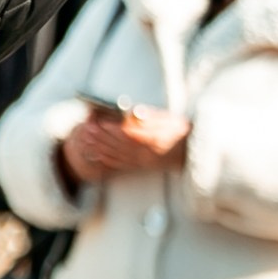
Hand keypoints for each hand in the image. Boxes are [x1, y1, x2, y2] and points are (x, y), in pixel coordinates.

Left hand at [60, 107, 190, 182]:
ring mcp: (144, 162)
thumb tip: (135, 112)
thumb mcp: (169, 120)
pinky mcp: (141, 167)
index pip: (130, 134)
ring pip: (118, 154)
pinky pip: (121, 164)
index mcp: (156, 139)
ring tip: (87, 139)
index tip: (100, 122)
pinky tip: (97, 153)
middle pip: (120, 145)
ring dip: (100, 147)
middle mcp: (148, 153)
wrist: (190, 152)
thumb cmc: (180, 131)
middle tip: (87, 129)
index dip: (113, 129)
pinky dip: (107, 158)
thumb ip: (151, 117)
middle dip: (102, 137)